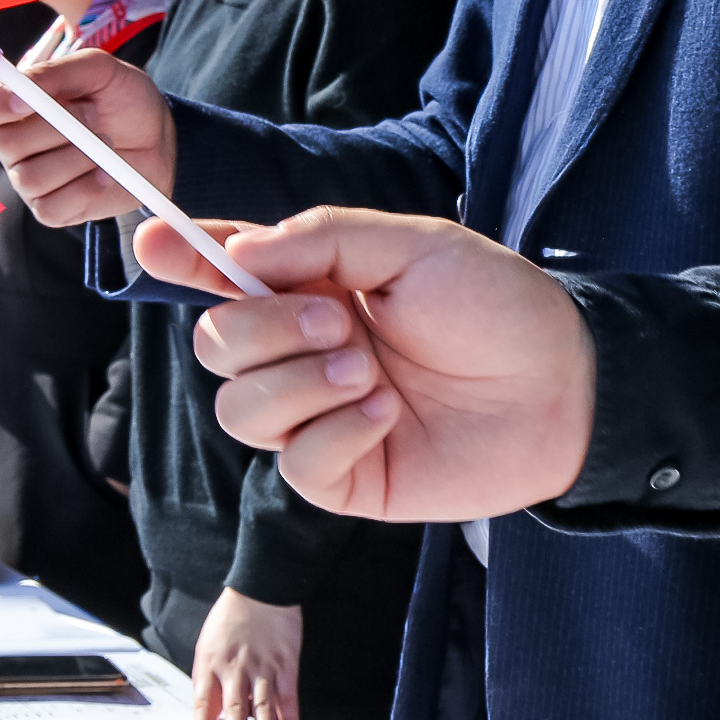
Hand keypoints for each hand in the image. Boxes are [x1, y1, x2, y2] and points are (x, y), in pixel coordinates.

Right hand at [0, 50, 173, 227]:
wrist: (159, 137)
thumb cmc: (121, 98)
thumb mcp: (97, 69)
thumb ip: (56, 72)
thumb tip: (19, 88)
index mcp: (10, 105)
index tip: (24, 101)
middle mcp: (11, 145)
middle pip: (5, 143)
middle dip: (55, 127)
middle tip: (91, 114)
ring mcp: (28, 180)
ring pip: (31, 177)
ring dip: (77, 157)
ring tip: (104, 142)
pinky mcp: (50, 210)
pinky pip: (51, 207)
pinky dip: (87, 188)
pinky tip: (105, 173)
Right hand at [132, 207, 593, 520]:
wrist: (567, 386)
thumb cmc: (499, 308)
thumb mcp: (413, 247)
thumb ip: (321, 241)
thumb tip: (236, 254)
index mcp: (317, 288)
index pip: (228, 274)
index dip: (184, 258)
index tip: (153, 241)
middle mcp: (307, 352)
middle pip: (215, 347)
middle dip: (259, 329)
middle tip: (338, 321)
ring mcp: (322, 417)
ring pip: (240, 410)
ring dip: (296, 383)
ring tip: (368, 370)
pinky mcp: (347, 478)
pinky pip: (294, 465)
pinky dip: (334, 434)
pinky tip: (386, 414)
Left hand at [190, 588, 302, 719]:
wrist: (262, 589)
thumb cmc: (231, 617)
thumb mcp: (208, 643)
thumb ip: (207, 676)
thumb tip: (212, 712)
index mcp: (211, 662)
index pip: (204, 701)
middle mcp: (235, 668)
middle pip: (236, 708)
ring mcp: (263, 667)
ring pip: (263, 708)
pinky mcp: (286, 665)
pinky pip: (288, 699)